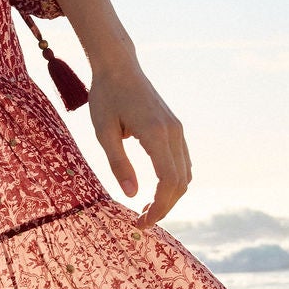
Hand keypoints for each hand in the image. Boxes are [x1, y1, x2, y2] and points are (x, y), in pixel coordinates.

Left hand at [87, 59, 192, 228]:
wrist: (119, 66)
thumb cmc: (106, 97)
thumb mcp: (103, 132)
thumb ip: (118, 163)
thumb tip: (132, 194)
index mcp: (155, 133)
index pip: (168, 181)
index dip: (159, 207)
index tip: (142, 222)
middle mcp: (173, 132)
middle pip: (180, 182)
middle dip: (164, 207)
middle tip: (141, 221)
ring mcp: (177, 129)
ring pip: (185, 174)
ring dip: (170, 196)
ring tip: (147, 209)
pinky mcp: (175, 127)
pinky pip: (182, 161)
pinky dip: (174, 181)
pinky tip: (156, 189)